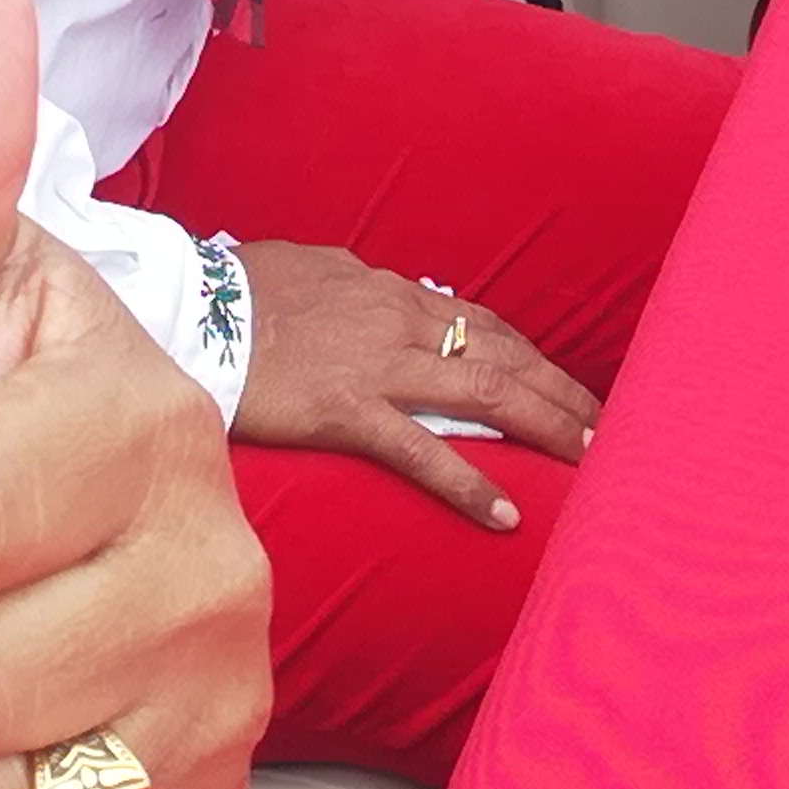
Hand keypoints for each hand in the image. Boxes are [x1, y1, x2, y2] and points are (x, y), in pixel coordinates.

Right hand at [234, 241, 597, 530]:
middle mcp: (394, 318)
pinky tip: (506, 515)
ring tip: (588, 459)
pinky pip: (420, 448)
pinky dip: (469, 483)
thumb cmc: (235, 293)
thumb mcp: (309, 273)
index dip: (529, 355)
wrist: (181, 306)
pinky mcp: (344, 407)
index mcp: (385, 291)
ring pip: (485, 389)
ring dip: (545, 424)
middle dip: (560, 389)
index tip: (563, 384)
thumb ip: (356, 293)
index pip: (479, 321)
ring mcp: (375, 362)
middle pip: (501, 351)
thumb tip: (389, 302)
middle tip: (608, 426)